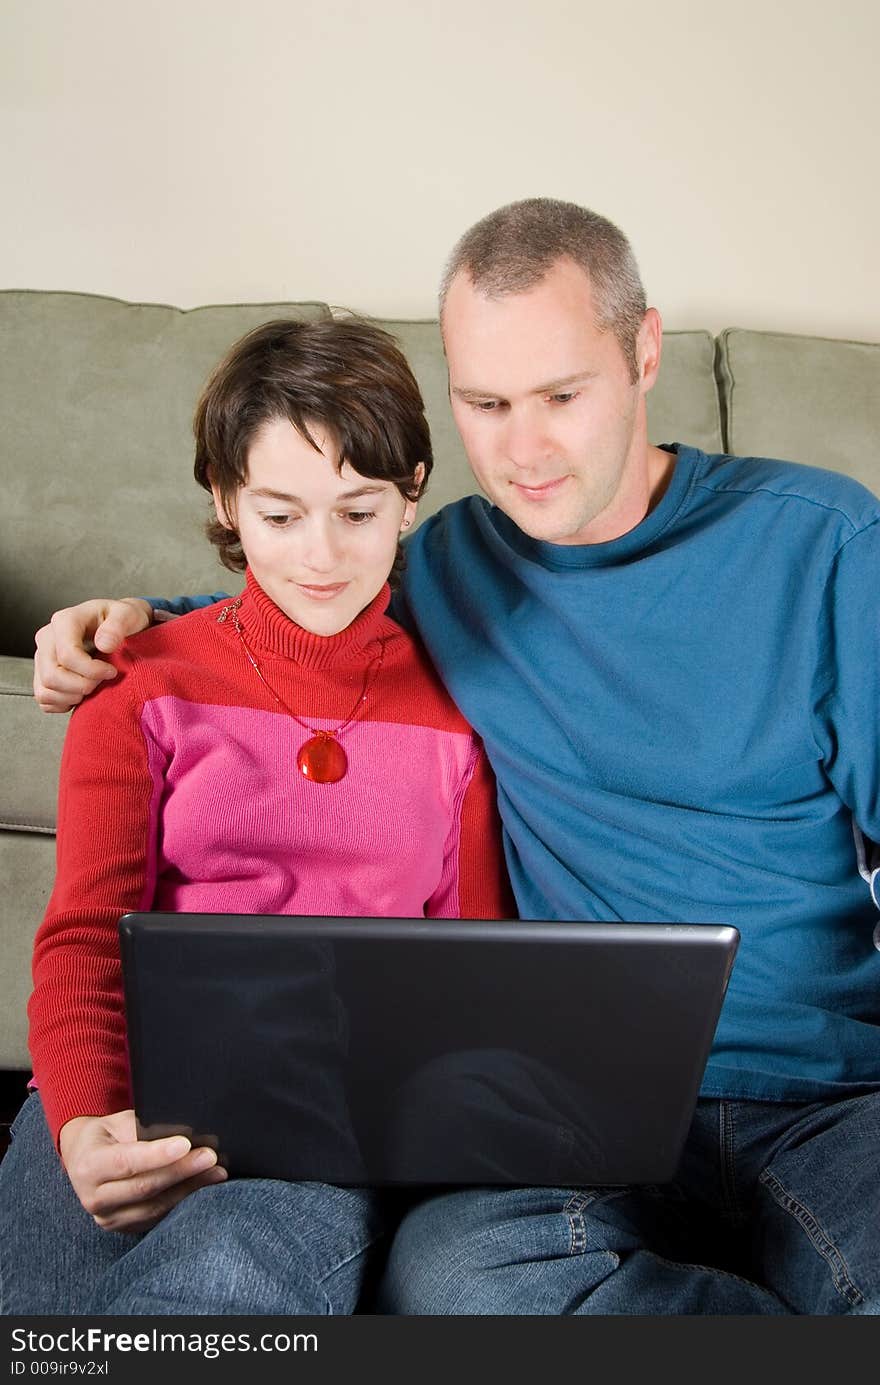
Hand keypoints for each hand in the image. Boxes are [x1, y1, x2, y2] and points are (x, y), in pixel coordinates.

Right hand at [33, 598, 152, 711]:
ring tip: (94, 686)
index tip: (112, 671)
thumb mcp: (127, 614)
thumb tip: (104, 644)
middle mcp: (47, 638)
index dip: (92, 671)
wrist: (116, 627)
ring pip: (45, 691)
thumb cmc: (121, 620)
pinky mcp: (41, 674)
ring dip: (73, 696)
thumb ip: (118, 626)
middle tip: (102, 682)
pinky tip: (81, 693)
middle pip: (52, 676)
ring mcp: (42, 657)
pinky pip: (44, 699)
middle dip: (82, 686)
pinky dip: (63, 703)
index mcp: (64, 621)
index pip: (67, 655)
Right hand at [59, 1109, 226, 1233]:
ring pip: (154, 1206)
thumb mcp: (118, 1122)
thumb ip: (145, 1128)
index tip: (185, 1144)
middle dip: (181, 1171)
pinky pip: (157, 1217)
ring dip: (189, 1190)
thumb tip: (185, 1134)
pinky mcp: (124, 1227)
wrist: (84, 1160)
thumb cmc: (107, 1135)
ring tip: (216, 1173)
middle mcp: (95, 1197)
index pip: (126, 1162)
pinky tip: (203, 1188)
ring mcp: (108, 1217)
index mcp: (89, 1165)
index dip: (157, 1155)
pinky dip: (182, 1202)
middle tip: (210, 1157)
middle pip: (144, 1187)